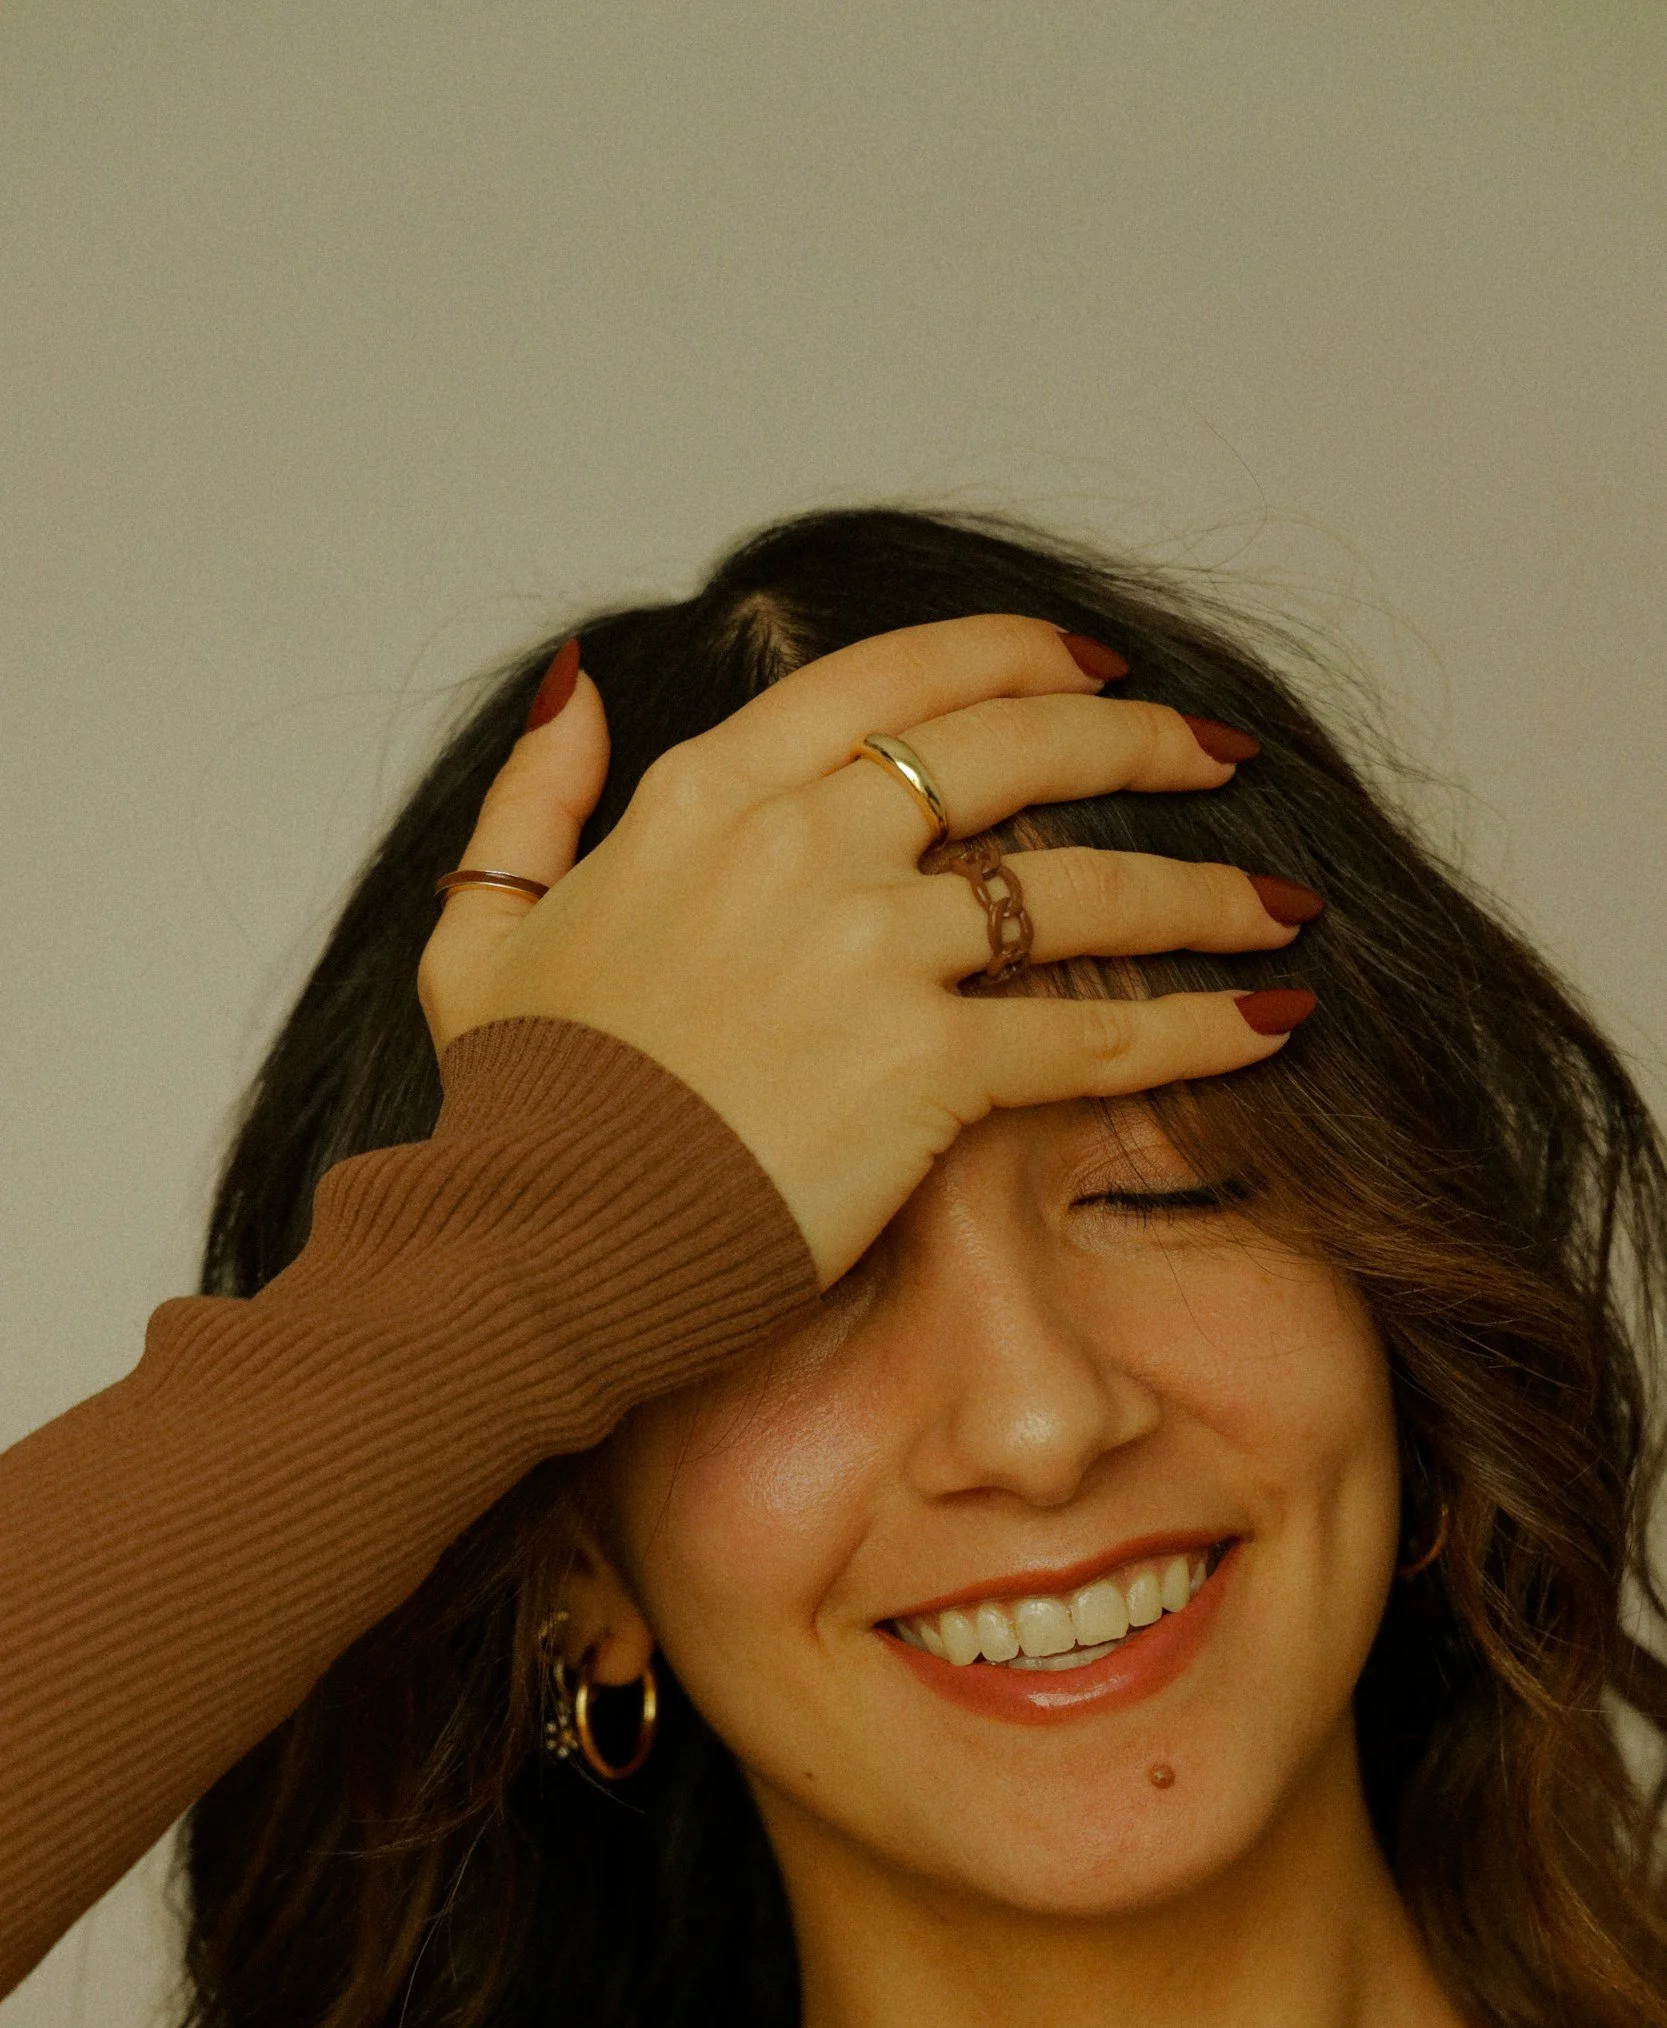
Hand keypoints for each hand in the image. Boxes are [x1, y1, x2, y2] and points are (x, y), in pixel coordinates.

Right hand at [418, 615, 1311, 1286]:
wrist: (531, 1249)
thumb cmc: (517, 1110)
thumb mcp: (483, 927)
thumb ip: (534, 796)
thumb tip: (581, 682)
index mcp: (709, 795)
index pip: (898, 679)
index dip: (1019, 656)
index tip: (1095, 665)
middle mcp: (802, 844)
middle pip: (1016, 748)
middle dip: (1140, 742)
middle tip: (1219, 755)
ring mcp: (867, 950)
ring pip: (1081, 889)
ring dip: (1201, 891)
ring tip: (1283, 901)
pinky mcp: (922, 1068)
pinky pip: (1094, 1034)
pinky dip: (1200, 1026)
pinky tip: (1274, 1021)